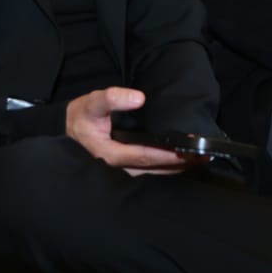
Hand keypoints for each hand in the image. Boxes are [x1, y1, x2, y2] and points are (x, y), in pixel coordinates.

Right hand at [65, 87, 195, 175]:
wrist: (67, 131)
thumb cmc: (81, 117)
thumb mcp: (92, 103)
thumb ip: (112, 98)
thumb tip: (138, 98)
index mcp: (110, 155)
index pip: (145, 156)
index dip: (167, 155)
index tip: (187, 151)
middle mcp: (118, 169)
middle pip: (154, 169)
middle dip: (180, 164)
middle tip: (204, 158)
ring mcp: (122, 172)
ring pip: (153, 174)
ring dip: (177, 168)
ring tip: (200, 162)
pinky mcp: (125, 170)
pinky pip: (149, 171)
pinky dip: (166, 167)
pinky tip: (182, 163)